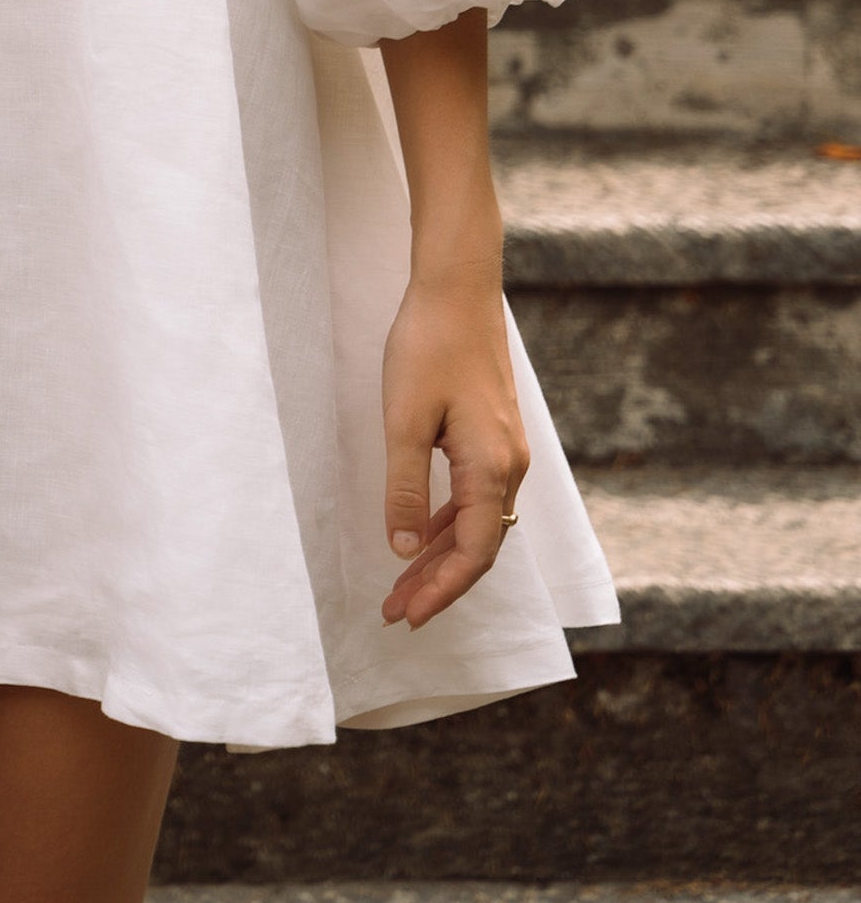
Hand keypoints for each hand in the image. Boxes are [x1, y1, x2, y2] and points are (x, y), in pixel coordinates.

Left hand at [379, 270, 528, 630]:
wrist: (458, 286)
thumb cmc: (428, 345)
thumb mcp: (404, 420)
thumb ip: (405, 488)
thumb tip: (404, 550)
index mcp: (491, 469)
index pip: (472, 554)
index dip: (440, 591)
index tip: (406, 617)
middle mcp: (509, 467)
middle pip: (478, 546)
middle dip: (437, 583)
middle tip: (394, 612)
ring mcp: (505, 451)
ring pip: (477, 523)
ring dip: (441, 556)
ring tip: (401, 584)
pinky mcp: (494, 435)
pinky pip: (476, 496)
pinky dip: (449, 523)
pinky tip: (421, 535)